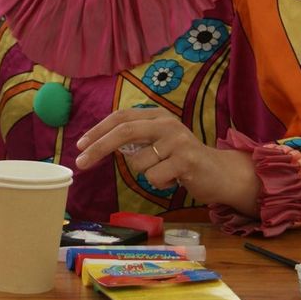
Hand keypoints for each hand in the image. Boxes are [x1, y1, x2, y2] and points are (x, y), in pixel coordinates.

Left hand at [75, 106, 260, 215]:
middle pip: (124, 132)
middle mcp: (166, 123)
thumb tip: (100, 142)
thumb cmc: (183, 159)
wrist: (220, 172)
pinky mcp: (186, 160)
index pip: (121, 117)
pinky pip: (154, 178)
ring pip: (138, 163)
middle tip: (81, 163)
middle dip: (98, 147)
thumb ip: (136, 139)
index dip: (98, 130)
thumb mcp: (159, 141)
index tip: (80, 145)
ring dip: (144, 174)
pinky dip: (159, 184)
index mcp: (157, 115)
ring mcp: (177, 140)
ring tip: (164, 173)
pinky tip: (175, 180)